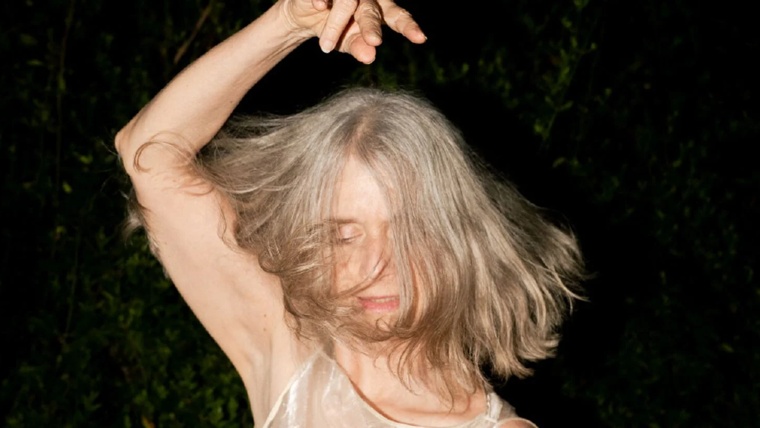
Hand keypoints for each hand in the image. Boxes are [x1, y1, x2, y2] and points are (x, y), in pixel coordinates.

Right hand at [279, 0, 425, 63]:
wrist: (304, 16)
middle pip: (372, 11)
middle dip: (371, 28)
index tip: (420, 38)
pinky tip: (320, 6)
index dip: (408, 26)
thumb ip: (359, 47)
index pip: (397, 17)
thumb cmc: (335, 29)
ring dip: (336, 25)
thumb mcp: (348, 42)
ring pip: (347, 3)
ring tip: (326, 47)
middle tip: (374, 42)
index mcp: (379, 10)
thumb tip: (369, 57)